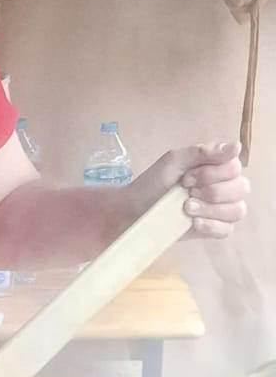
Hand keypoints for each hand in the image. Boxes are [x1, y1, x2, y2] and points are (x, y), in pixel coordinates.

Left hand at [133, 140, 248, 239]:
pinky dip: (211, 226)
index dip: (211, 174)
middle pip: (241, 188)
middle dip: (212, 191)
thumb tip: (237, 146)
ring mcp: (221, 210)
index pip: (235, 167)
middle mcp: (225, 186)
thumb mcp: (174, 161)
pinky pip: (227, 230)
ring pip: (237, 210)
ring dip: (211, 209)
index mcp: (218, 167)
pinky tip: (194, 223)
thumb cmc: (154, 183)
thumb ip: (203, 152)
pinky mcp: (214, 229)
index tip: (186, 178)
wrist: (134, 210)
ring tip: (186, 208)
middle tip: (186, 193)